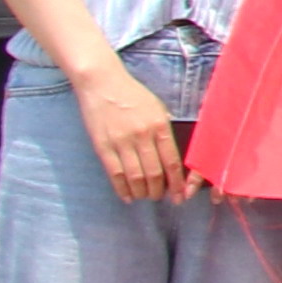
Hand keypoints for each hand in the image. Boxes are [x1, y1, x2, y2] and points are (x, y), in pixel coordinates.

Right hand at [70, 67, 188, 202]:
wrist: (101, 84)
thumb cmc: (133, 95)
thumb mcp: (158, 108)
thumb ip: (164, 130)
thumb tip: (171, 155)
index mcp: (159, 126)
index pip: (171, 162)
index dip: (176, 183)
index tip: (179, 196)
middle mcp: (142, 136)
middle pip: (154, 173)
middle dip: (160, 191)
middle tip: (162, 198)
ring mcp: (121, 142)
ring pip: (135, 177)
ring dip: (142, 192)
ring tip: (146, 197)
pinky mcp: (102, 146)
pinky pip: (114, 173)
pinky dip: (122, 189)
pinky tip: (127, 197)